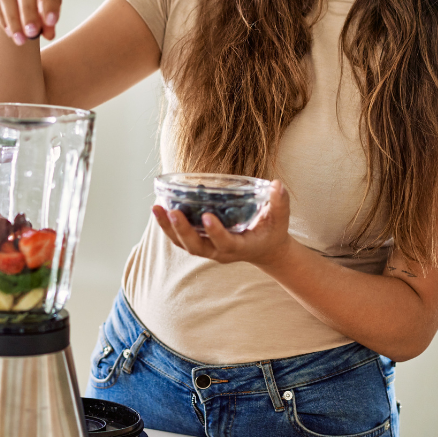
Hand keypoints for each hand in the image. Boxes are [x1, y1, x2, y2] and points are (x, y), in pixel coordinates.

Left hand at [153, 182, 296, 267]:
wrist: (265, 249)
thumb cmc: (272, 231)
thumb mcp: (280, 219)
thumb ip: (280, 203)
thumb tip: (277, 184)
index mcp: (240, 247)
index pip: (226, 243)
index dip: (216, 233)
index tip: (208, 217)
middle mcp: (220, 252)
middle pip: (196, 247)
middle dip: (183, 231)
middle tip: (173, 212)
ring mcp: (208, 249)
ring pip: (183, 243)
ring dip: (169, 227)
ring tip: (157, 208)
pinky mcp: (200, 242)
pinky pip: (180, 238)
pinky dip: (168, 225)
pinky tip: (159, 208)